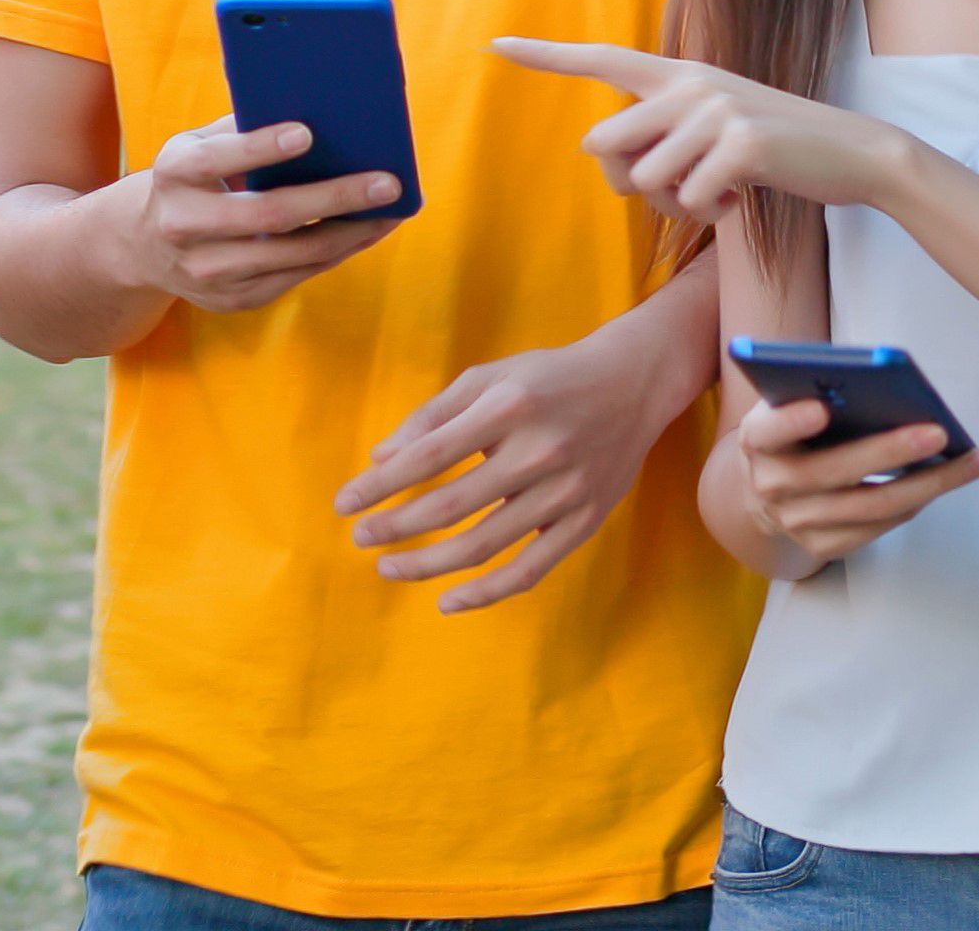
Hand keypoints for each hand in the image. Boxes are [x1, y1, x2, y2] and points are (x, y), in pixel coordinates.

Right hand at [123, 116, 403, 312]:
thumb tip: (317, 108)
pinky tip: (365, 232)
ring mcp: (206, 270)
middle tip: (386, 182)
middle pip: (269, 216)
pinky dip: (337, 254)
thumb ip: (242, 127)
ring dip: (350, 234)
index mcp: (174, 174)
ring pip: (292, 255)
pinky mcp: (231, 299)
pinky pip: (296, 277)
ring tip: (390, 211)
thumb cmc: (193, 179)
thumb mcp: (198, 145)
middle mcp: (184, 226)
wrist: (143, 246)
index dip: (260, 148)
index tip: (307, 133)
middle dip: (334, 198)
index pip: (217, 160)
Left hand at [335, 335, 675, 612]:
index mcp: (509, 406)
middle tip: (360, 538)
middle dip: (395, 527)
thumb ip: (434, 415)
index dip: (381, 485)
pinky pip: (531, 571)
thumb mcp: (490, 376)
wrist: (634, 383)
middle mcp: (539, 450)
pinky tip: (448, 601)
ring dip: (427, 563)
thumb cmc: (548, 377)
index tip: (344, 505)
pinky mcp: (586, 521)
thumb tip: (381, 458)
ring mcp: (566, 491)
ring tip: (388, 566)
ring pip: (484, 545)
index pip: (429, 456)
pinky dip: (487, 593)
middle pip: (450, 506)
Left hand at [491, 37, 910, 219]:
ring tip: (719, 193)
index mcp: (680, 75)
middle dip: (631, 186)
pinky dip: (710, 215)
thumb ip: (662, 137)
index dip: (546, 56)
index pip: (602, 60)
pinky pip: (690, 199)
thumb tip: (611, 163)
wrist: (851, 153)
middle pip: (606, 146)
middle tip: (681, 192)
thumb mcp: (713, 131)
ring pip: (648, 182)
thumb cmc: (773, 151)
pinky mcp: (741, 144)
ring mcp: (716, 111)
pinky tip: (741, 201)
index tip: (494, 45)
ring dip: (677, 207)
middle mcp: (691, 84)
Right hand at [738, 397, 978, 564]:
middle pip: (834, 472)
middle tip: (937, 431)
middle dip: (889, 451)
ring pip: (870, 506)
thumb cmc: (795, 430)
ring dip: (928, 483)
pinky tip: (948, 479)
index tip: (821, 408)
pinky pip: (879, 527)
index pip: (768, 431)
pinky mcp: (823, 545)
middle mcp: (772, 485)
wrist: (767, 487)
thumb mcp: (791, 403)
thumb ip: (818, 390)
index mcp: (758, 440)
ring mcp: (797, 522)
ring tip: (971, 459)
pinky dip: (917, 501)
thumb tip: (880, 379)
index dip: (791, 421)